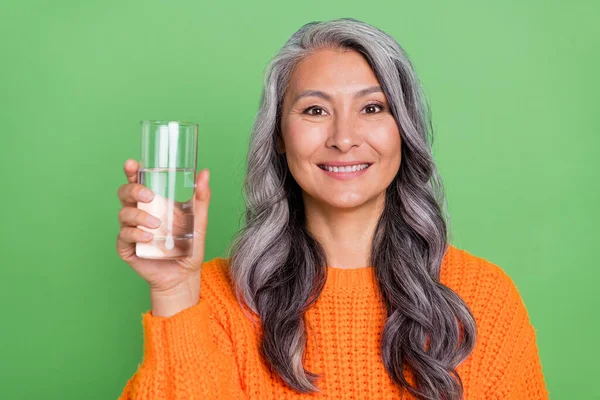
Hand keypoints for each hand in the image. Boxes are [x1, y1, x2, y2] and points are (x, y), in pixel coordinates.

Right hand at [116, 159, 210, 315]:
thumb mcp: (199, 221)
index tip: (132, 164)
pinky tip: (149, 238)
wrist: (184, 276)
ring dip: (139, 216)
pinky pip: (124, 236)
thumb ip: (201, 198)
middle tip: (150, 196)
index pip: (137, 182)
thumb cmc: (189, 247)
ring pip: (124, 214)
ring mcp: (131, 230)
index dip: (131, 171)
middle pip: (124, 194)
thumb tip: (205, 172)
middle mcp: (139, 214)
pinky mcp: (126, 248)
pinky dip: (136, 234)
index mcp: (153, 203)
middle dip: (133, 190)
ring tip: (157, 225)